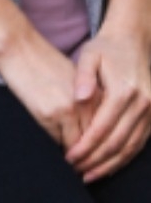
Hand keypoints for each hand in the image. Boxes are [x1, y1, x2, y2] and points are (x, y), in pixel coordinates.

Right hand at [0, 26, 95, 150]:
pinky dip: (56, 144)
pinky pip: (57, 141)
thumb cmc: (41, 58)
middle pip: (92, 139)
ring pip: (76, 145)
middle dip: (85, 149)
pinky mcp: (48, 115)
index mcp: (94, 92)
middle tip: (76, 153)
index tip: (86, 146)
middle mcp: (85, 103)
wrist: (17, 46)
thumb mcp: (73, 75)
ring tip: (64, 150)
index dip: (95, 141)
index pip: (102, 128)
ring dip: (72, 152)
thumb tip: (90, 125)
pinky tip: (50, 136)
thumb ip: (87, 99)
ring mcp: (68, 110)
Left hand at [65, 32, 150, 182]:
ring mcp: (150, 111)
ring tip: (90, 173)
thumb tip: (79, 98)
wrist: (132, 39)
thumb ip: (83, 76)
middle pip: (118, 143)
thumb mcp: (90, 54)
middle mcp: (142, 104)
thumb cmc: (106, 47)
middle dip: (96, 160)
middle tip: (78, 170)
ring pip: (131, 148)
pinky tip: (109, 164)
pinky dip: (124, 157)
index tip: (70, 156)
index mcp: (124, 90)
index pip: (103, 127)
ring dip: (111, 164)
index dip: (86, 146)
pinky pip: (139, 143)